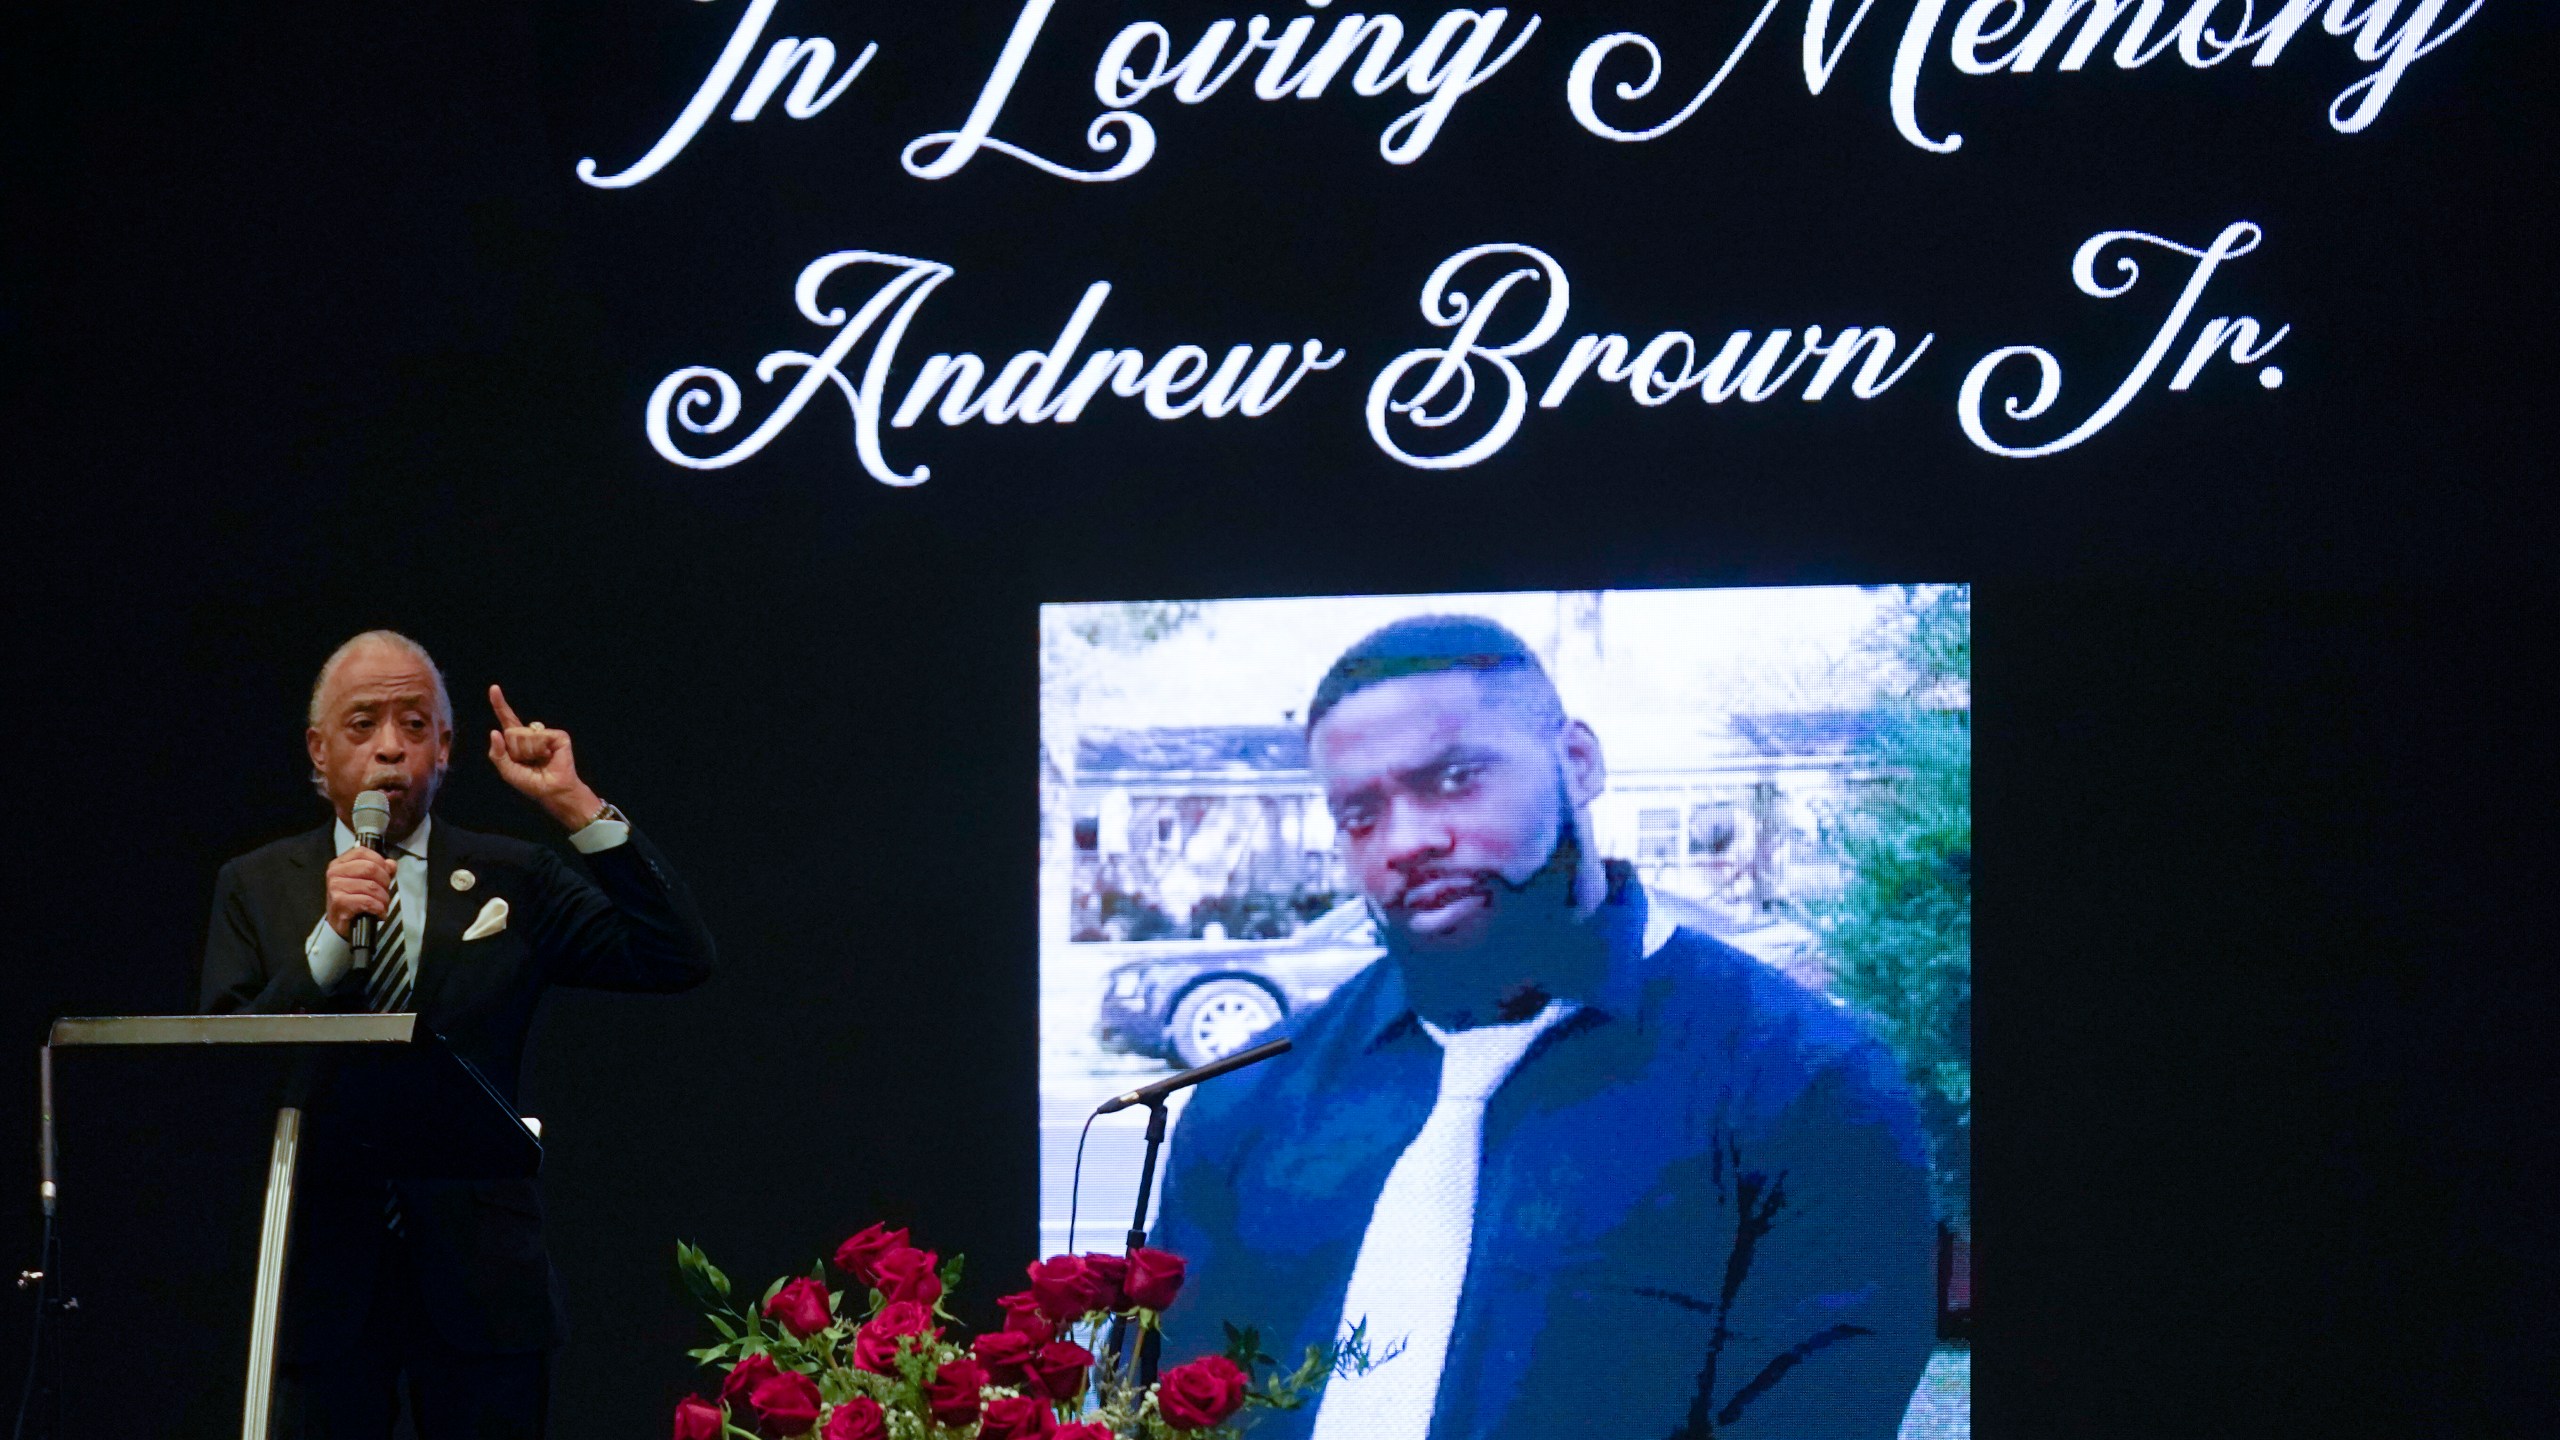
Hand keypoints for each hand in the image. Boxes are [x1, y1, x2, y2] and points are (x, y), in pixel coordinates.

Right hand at [325, 845, 395, 938]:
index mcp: (340, 863)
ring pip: (371, 886)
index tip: (386, 872)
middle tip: (385, 892)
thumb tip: (391, 864)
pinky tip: (379, 912)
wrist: (340, 923)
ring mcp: (336, 887)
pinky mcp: (339, 902)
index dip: (379, 861)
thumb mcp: (366, 880)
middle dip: (385, 881)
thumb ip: (381, 869)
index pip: (362, 852)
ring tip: (382, 905)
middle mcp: (335, 873)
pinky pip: (368, 901)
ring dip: (383, 898)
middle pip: (370, 868)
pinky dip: (379, 908)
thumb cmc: (353, 900)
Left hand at [486, 684, 604, 830]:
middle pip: (511, 732)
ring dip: (528, 753)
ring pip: (524, 735)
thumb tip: (494, 732)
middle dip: (515, 751)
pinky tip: (549, 757)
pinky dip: (541, 750)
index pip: (507, 719)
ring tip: (539, 761)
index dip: (500, 704)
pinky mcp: (558, 736)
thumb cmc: (531, 782)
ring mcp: (545, 733)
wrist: (552, 791)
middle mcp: (531, 733)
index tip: (494, 688)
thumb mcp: (507, 771)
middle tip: (528, 762)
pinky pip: (540, 737)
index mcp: (517, 740)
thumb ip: (497, 753)